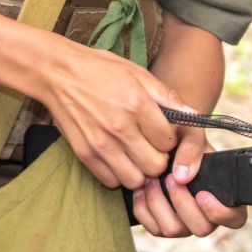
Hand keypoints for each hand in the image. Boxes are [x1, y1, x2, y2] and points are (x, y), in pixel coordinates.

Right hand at [40, 42, 183, 189]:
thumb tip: (193, 115)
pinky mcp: (84, 154)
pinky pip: (110, 181)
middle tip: (151, 148)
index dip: (169, 140)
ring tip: (135, 156)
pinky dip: (118, 175)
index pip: (169, 142)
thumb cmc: (100, 69)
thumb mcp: (137, 73)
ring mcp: (100, 143)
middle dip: (158, 160)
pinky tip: (117, 159)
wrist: (58, 73)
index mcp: (137, 104)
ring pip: (135, 180)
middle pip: (155, 166)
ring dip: (139, 171)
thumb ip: (167, 96)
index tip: (161, 133)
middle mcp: (120, 127)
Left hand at [130, 126, 246, 238]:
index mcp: (224, 196)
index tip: (202, 194)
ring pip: (174, 230)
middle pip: (202, 228)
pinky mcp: (161, 226)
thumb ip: (192, 149)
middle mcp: (206, 215)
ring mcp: (184, 224)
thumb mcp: (190, 133)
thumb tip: (182, 175)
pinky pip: (153, 227)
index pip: (235, 218)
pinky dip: (143, 208)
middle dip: (183, 203)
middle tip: (170, 178)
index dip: (220, 213)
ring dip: (160, 203)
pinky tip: (141, 188)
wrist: (159, 142)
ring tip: (152, 179)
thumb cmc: (182, 137)